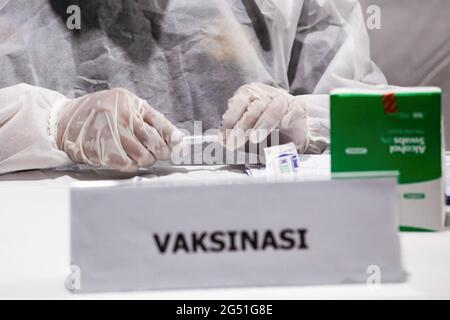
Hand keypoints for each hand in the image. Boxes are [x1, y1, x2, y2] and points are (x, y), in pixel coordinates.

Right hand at [56, 88, 183, 170]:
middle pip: (153, 142)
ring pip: (141, 156)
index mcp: (131, 103)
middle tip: (156, 153)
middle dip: (160, 152)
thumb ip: (149, 120)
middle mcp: (121, 115)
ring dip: (145, 160)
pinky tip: (126, 159)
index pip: (160, 123)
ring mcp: (108, 132)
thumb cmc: (100, 113)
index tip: (182, 149)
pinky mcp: (98, 148)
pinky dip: (130, 165)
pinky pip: (124, 164)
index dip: (174, 138)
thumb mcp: (126, 107)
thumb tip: (174, 140)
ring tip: (139, 156)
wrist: (65, 120)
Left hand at [221, 83, 308, 151]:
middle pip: (255, 106)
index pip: (239, 101)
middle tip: (236, 142)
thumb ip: (235, 134)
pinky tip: (283, 125)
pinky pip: (294, 109)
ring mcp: (284, 99)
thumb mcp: (245, 134)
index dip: (231, 120)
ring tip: (255, 139)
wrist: (290, 137)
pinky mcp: (299, 106)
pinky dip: (288, 116)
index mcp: (249, 94)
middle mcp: (266, 93)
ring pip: (274, 107)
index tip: (225, 138)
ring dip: (263, 124)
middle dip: (243, 126)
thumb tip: (221, 140)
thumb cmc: (264, 134)